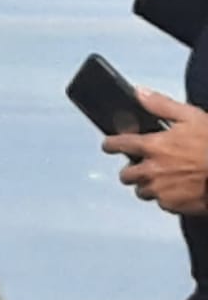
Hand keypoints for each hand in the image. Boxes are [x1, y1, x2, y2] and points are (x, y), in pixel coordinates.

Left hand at [106, 89, 207, 215]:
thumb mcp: (191, 117)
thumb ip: (161, 105)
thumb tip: (139, 93)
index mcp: (153, 146)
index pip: (117, 144)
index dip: (110, 144)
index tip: (108, 145)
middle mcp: (151, 170)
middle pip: (126, 175)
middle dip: (131, 170)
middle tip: (142, 166)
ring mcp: (161, 190)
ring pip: (142, 191)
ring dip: (147, 185)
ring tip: (161, 179)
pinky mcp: (173, 206)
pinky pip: (161, 204)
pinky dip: (166, 198)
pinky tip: (178, 190)